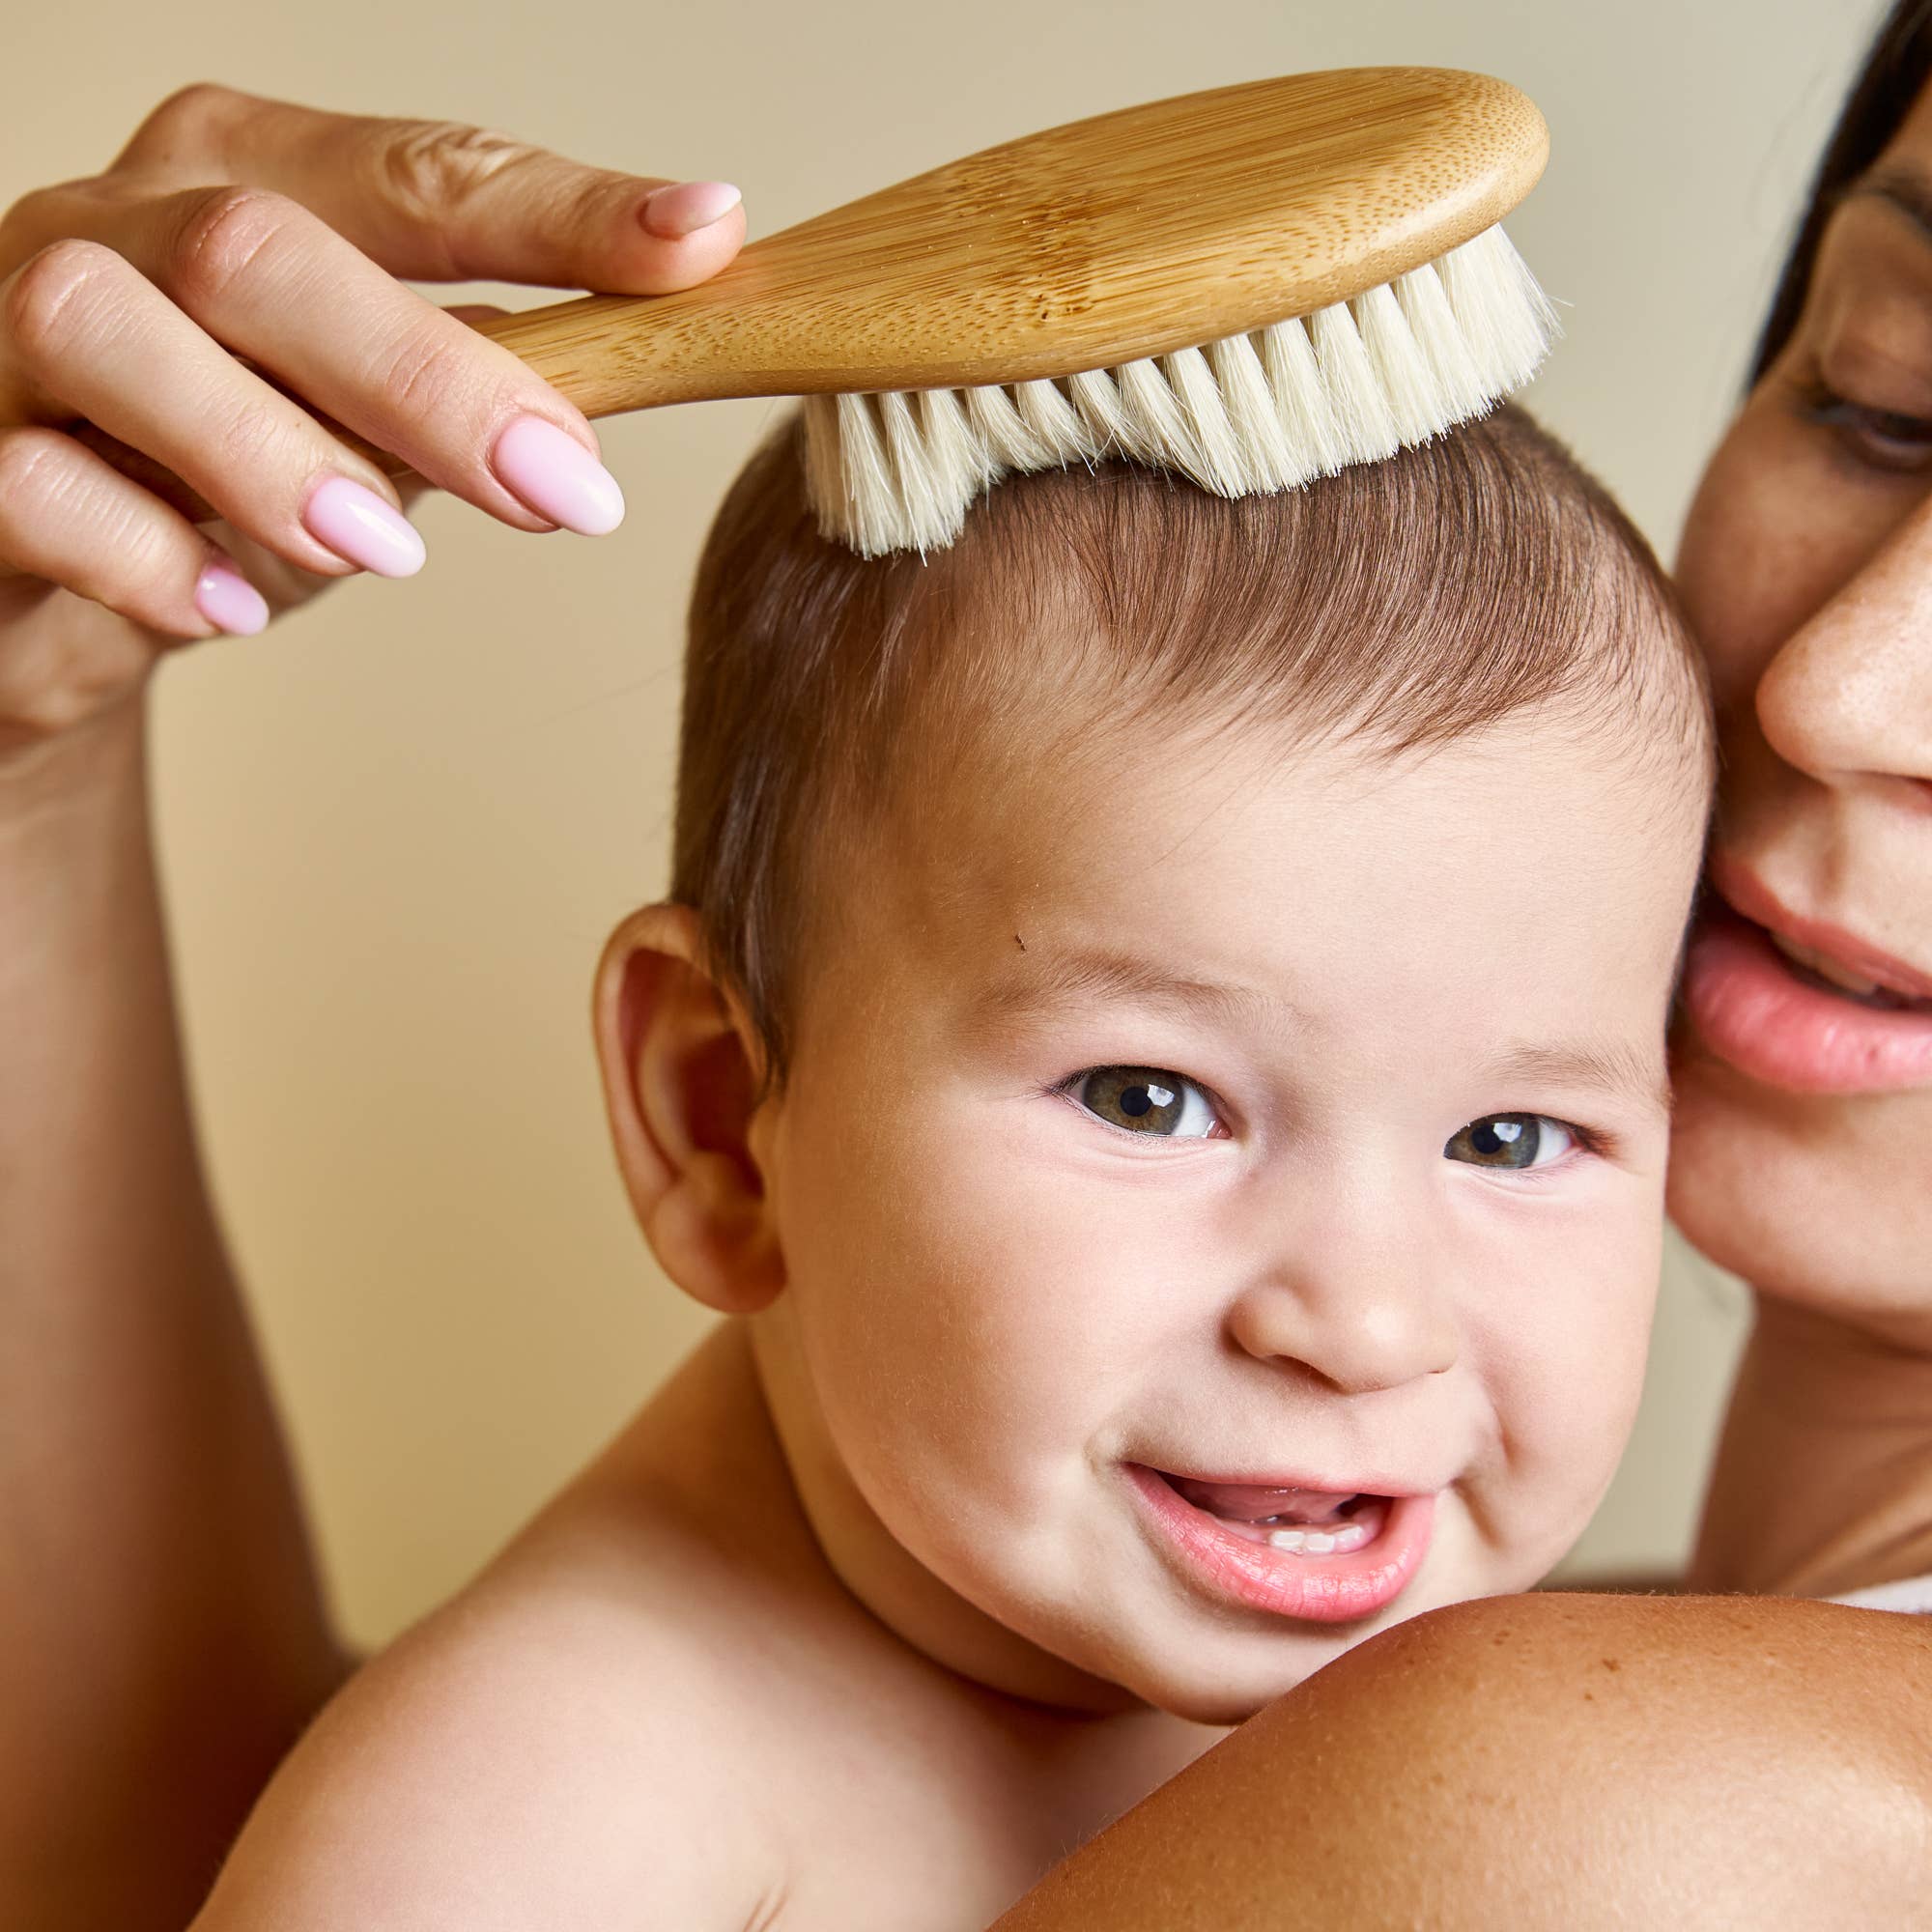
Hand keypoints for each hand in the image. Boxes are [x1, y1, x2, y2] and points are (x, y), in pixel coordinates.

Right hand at [0, 82, 743, 762]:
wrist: (46, 588)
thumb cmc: (226, 480)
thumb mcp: (370, 424)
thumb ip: (483, 383)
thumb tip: (670, 353)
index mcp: (238, 180)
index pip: (413, 173)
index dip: (559, 211)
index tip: (698, 240)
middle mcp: (113, 225)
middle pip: (257, 247)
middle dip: (430, 374)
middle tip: (564, 491)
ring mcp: (4, 331)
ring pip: (108, 328)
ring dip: (271, 450)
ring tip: (381, 549)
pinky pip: (31, 485)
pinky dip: (148, 556)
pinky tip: (229, 610)